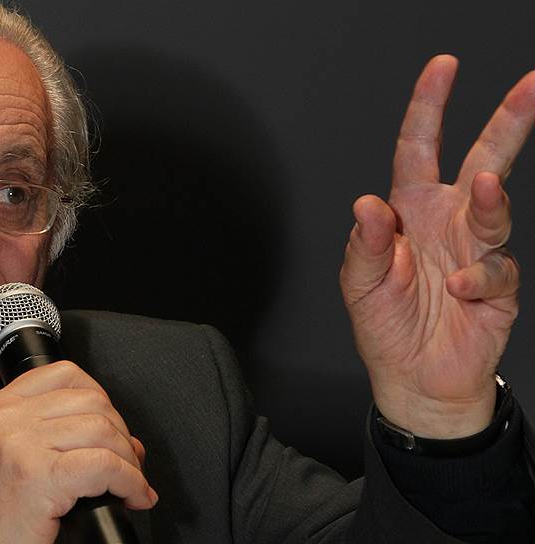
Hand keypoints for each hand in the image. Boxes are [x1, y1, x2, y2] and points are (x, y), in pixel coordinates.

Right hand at [0, 361, 156, 543]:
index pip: (64, 374)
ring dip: (129, 460)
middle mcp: (7, 419)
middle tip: (127, 463)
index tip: (109, 426)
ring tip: (130, 483)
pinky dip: (130, 481)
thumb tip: (124, 439)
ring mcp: (21, 444)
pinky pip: (105, 465)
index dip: (100, 397)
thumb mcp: (9, 458)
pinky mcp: (39, 476)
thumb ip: (55, 437)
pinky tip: (132, 495)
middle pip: (91, 401)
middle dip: (120, 433)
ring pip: (103, 430)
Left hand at [340, 55, 534, 437]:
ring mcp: (476, 250)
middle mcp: (448, 221)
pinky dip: (477, 278)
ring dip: (492, 199)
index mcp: (411, 209)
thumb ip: (364, 247)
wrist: (414, 379)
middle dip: (506, 122)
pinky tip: (458, 291)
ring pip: (495, 209)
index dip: (428, 108)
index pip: (419, 147)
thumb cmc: (385, 326)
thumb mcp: (360, 284)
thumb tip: (366, 206)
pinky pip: (495, 269)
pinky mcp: (498, 284)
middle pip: (481, 160)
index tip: (443, 68)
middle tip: (529, 87)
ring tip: (486, 189)